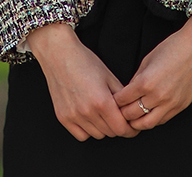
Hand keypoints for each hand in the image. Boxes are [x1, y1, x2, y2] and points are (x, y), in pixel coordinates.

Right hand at [27, 23, 136, 140]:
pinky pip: (81, 135)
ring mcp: (73, 116)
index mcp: (102, 101)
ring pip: (97, 135)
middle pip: (111, 133)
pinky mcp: (63, 117)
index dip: (131, 129)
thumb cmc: (84, 62)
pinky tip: (89, 118)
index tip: (132, 126)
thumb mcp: (109, 76)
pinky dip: (88, 130)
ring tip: (103, 114)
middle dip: (118, 127)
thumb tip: (131, 111)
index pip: (122, 129)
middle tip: (118, 117)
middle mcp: (87, 112)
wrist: (59, 55)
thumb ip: (122, 97)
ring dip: (103, 128)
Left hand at [112, 17, 191, 129]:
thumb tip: (128, 91)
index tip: (110, 100)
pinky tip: (147, 115)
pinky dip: (152, 120)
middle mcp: (157, 96)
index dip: (114, 101)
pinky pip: (162, 120)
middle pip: (131, 115)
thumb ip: (136, 78)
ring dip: (136, 122)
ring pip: (147, 124)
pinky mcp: (181, 106)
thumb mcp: (148, 60)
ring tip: (130, 118)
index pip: (122, 100)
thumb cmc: (173, 48)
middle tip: (116, 112)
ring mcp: (170, 103)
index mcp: (145, 82)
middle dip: (121, 114)